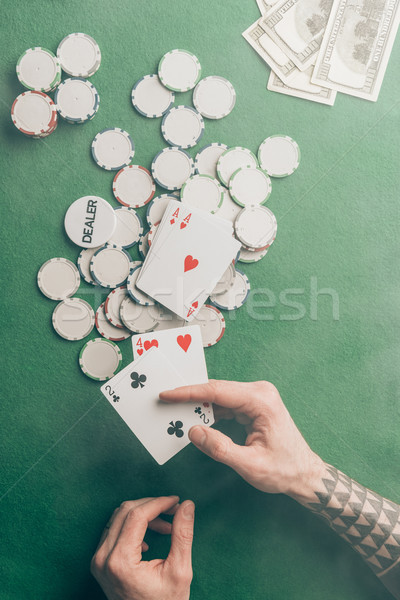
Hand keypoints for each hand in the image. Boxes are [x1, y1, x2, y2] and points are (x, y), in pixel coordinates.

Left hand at [91, 496, 193, 599]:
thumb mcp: (179, 571)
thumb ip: (183, 535)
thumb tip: (186, 505)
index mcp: (121, 561)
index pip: (137, 515)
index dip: (158, 503)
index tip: (176, 501)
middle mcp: (103, 558)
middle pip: (125, 511)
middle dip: (151, 505)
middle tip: (173, 511)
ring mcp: (98, 560)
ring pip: (117, 517)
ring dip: (143, 514)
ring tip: (166, 526)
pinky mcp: (99, 562)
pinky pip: (113, 529)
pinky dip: (132, 525)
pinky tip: (150, 538)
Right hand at [160, 381, 323, 497]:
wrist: (304, 474)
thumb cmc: (284, 470)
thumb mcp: (250, 465)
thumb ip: (220, 448)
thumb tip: (193, 432)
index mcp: (261, 401)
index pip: (217, 391)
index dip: (189, 393)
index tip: (167, 394)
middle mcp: (259, 392)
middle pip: (216, 390)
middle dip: (190, 396)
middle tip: (165, 402)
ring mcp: (257, 397)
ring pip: (219, 396)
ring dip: (198, 405)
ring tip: (175, 412)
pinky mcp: (253, 405)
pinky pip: (225, 404)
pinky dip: (209, 412)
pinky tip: (195, 420)